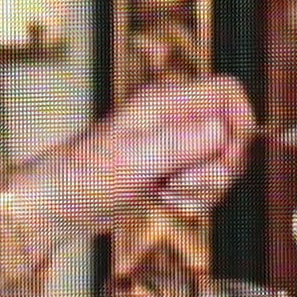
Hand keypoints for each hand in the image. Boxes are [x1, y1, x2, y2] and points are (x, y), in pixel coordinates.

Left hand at [14, 74, 258, 237]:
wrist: (58, 204)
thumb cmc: (82, 176)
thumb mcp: (130, 160)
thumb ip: (177, 144)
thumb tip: (221, 132)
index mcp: (166, 101)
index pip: (227, 92)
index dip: (239, 123)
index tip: (224, 157)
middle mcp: (175, 119)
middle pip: (232, 136)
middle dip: (217, 169)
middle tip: (181, 181)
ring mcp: (176, 146)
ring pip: (221, 166)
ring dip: (204, 190)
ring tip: (164, 191)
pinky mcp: (173, 172)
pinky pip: (206, 187)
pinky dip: (193, 201)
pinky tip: (163, 201)